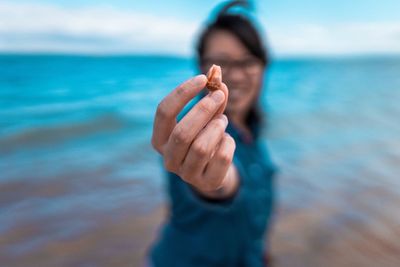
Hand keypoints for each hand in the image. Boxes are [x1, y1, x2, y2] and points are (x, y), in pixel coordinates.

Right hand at [151, 74, 237, 197]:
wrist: (213, 168)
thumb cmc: (205, 135)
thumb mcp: (207, 115)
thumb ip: (211, 97)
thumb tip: (219, 80)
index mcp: (159, 139)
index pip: (163, 112)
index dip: (182, 92)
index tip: (202, 78)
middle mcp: (168, 158)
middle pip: (182, 132)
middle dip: (203, 110)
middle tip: (218, 95)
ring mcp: (186, 174)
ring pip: (201, 147)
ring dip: (217, 127)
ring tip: (224, 121)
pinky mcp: (206, 183)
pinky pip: (221, 158)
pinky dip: (228, 143)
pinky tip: (227, 140)